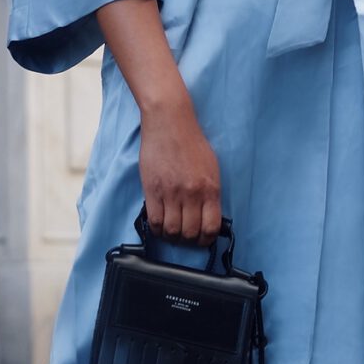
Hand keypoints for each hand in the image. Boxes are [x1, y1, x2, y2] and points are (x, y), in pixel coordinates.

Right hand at [139, 97, 222, 242]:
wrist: (170, 122)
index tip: (202, 240)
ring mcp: (171, 193)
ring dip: (172, 236)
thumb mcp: (211, 167)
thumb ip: (210, 192)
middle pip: (190, 233)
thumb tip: (208, 216)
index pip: (211, 227)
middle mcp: (192, 194)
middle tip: (185, 237)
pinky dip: (157, 229)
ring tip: (171, 232)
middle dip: (188, 241)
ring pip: (172, 231)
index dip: (206, 240)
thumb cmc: (191, 142)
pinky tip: (159, 226)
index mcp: (210, 189)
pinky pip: (154, 220)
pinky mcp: (152, 190)